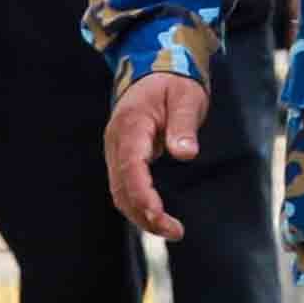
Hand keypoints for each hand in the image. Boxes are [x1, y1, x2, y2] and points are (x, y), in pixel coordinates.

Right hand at [105, 71, 208, 242]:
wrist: (155, 70)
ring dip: (140, 214)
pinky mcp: (122, 157)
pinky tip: (156, 217)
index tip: (158, 214)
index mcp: (130, 125)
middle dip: (144, 214)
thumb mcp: (187, 97)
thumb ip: (184, 126)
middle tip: (175, 232)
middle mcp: (116, 141)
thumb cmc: (174, 83)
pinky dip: (138, 204)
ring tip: (171, 231)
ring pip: (120, 191)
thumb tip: (185, 154)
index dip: (141, 194)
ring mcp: (116, 150)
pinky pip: (125, 186)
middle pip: (121, 186)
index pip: (131, 166)